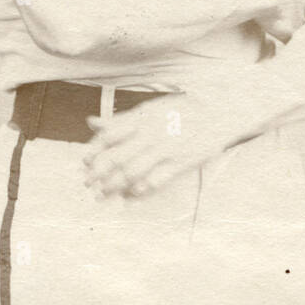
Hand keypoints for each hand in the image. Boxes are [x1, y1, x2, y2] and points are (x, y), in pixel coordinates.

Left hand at [82, 93, 248, 199]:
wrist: (220, 110)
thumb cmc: (181, 109)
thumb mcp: (150, 108)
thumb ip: (120, 119)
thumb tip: (90, 122)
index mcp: (143, 117)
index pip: (110, 135)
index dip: (93, 150)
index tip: (84, 161)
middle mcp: (152, 133)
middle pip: (117, 157)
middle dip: (98, 172)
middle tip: (87, 182)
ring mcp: (167, 149)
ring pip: (133, 171)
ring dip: (114, 185)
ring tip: (102, 193)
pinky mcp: (181, 163)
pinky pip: (155, 181)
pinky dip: (140, 190)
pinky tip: (129, 196)